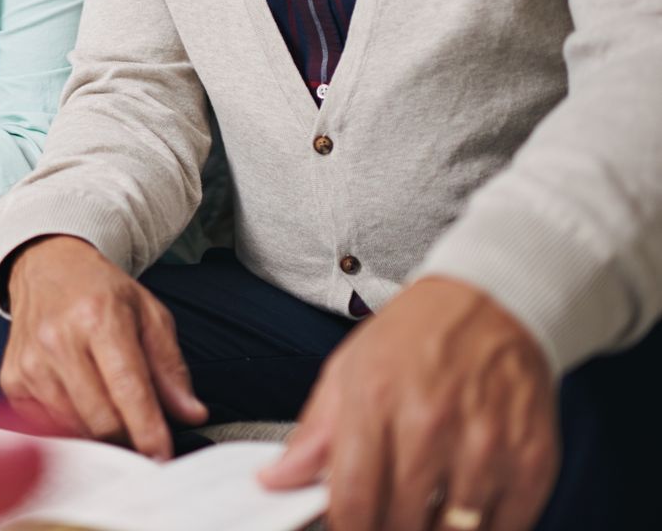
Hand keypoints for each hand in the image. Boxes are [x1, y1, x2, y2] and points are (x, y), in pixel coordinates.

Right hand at [0, 235, 205, 458]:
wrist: (47, 266)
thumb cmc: (100, 291)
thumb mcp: (149, 315)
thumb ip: (171, 367)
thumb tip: (190, 414)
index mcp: (99, 318)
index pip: (128, 388)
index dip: (149, 430)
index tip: (163, 456)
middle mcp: (58, 340)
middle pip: (100, 419)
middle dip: (128, 439)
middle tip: (142, 438)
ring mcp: (30, 362)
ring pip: (74, 428)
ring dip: (99, 433)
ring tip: (112, 413)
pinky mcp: (12, 378)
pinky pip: (46, 426)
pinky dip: (70, 426)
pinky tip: (80, 404)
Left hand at [259, 277, 558, 530]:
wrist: (494, 302)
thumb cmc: (417, 336)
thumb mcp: (349, 369)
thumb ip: (314, 433)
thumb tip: (277, 479)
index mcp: (375, 400)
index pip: (352, 499)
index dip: (346, 529)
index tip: (347, 530)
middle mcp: (430, 424)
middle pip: (400, 523)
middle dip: (386, 530)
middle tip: (385, 516)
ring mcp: (486, 446)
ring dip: (433, 529)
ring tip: (424, 510)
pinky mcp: (531, 461)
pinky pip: (504, 527)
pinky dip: (482, 528)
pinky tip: (464, 506)